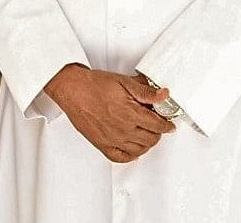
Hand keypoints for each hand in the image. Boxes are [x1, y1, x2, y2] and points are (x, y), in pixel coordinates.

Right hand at [43, 64, 175, 163]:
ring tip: (147, 135)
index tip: (169, 123)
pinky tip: (133, 150)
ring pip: (139, 150)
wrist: (71, 89)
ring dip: (147, 144)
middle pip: (151, 139)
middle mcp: (123, 129)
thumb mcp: (123, 82)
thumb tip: (164, 95)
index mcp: (131, 113)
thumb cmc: (93, 85)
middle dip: (158, 133)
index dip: (167, 125)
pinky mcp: (101, 144)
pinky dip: (131, 157)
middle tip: (157, 126)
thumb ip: (146, 91)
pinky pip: (121, 158)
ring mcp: (112, 139)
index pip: (158, 125)